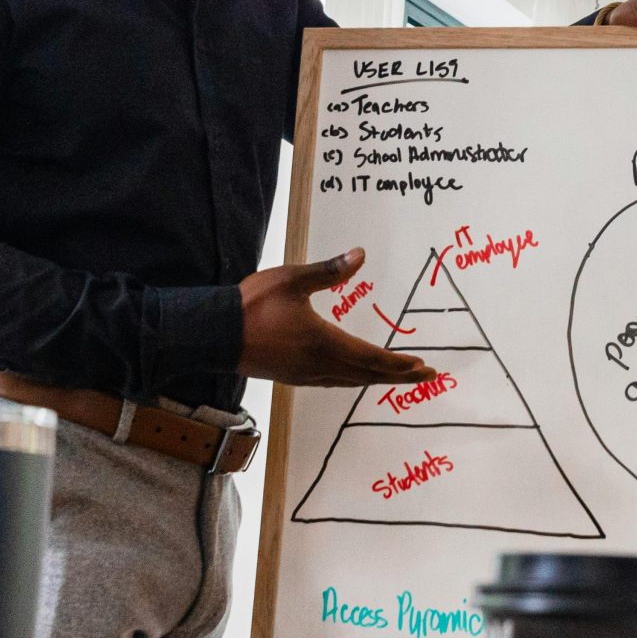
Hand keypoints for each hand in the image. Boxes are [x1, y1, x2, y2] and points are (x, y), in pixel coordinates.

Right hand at [236, 248, 436, 386]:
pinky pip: (332, 382)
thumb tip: (361, 255)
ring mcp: (304, 375)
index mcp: (324, 343)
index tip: (422, 366)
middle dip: (398, 376)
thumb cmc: (253, 306)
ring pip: (349, 382)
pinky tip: (353, 375)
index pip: (372, 358)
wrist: (212, 334)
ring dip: (376, 379)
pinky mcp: (291, 376)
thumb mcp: (293, 279)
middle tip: (424, 377)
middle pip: (367, 376)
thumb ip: (329, 271)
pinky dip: (352, 380)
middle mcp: (319, 365)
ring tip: (396, 376)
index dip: (398, 363)